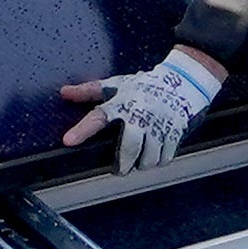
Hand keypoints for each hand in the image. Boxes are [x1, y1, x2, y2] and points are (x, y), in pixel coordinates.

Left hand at [60, 45, 227, 170]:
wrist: (184, 79)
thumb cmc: (146, 84)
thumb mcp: (116, 84)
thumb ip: (89, 91)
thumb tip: (63, 92)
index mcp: (122, 103)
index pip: (98, 117)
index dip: (82, 130)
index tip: (68, 141)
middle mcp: (140, 115)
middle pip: (130, 148)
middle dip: (124, 164)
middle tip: (121, 169)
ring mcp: (159, 124)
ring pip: (149, 158)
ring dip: (143, 163)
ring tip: (140, 160)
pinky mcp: (175, 132)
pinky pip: (165, 157)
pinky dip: (160, 160)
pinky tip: (156, 154)